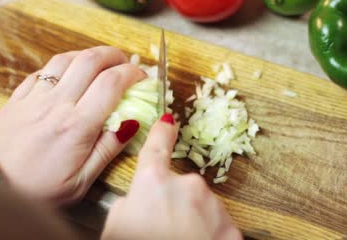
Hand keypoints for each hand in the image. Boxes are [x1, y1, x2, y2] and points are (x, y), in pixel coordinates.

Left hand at [0, 46, 145, 205]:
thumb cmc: (37, 190)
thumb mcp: (81, 181)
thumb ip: (108, 149)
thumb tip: (132, 124)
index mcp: (77, 125)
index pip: (112, 83)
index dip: (132, 74)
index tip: (142, 77)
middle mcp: (57, 104)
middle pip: (90, 60)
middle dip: (114, 55)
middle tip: (125, 63)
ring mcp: (35, 98)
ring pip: (65, 59)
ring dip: (87, 54)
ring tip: (100, 62)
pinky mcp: (18, 98)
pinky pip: (42, 70)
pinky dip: (61, 65)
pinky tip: (67, 74)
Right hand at [102, 114, 241, 239]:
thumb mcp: (115, 229)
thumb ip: (126, 206)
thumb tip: (135, 201)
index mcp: (154, 184)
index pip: (156, 148)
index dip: (161, 132)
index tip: (169, 119)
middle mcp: (187, 186)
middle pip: (179, 188)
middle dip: (173, 205)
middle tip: (161, 230)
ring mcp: (213, 206)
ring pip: (200, 208)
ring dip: (191, 222)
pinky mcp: (231, 227)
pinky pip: (216, 225)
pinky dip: (207, 235)